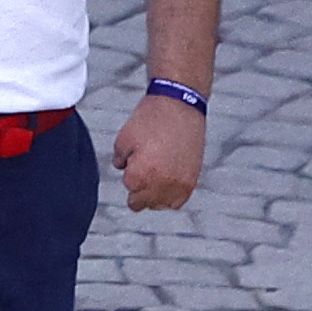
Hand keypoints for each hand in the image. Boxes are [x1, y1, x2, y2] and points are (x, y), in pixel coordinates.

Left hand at [112, 89, 204, 213]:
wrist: (180, 106)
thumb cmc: (151, 119)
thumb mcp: (123, 139)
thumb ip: (119, 161)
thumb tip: (123, 169)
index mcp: (139, 176)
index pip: (130, 192)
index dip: (130, 177)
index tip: (134, 165)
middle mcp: (160, 185)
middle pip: (143, 203)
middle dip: (140, 189)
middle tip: (144, 168)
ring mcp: (178, 185)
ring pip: (161, 204)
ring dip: (156, 194)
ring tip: (157, 173)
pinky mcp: (192, 181)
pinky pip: (178, 201)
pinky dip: (171, 194)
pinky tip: (168, 179)